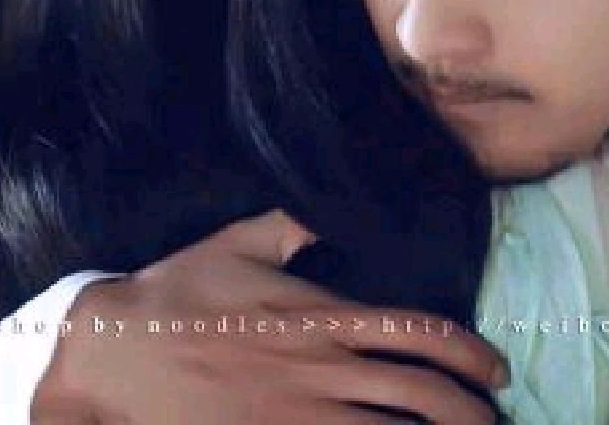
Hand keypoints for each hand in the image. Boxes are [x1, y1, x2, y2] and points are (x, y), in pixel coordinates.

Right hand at [31, 210, 506, 423]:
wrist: (112, 350)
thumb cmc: (178, 289)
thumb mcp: (240, 239)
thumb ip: (295, 221)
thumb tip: (330, 204)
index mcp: (320, 315)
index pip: (418, 332)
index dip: (469, 354)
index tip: (496, 369)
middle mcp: (319, 369)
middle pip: (421, 396)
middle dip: (472, 412)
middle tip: (497, 419)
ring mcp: (296, 417)